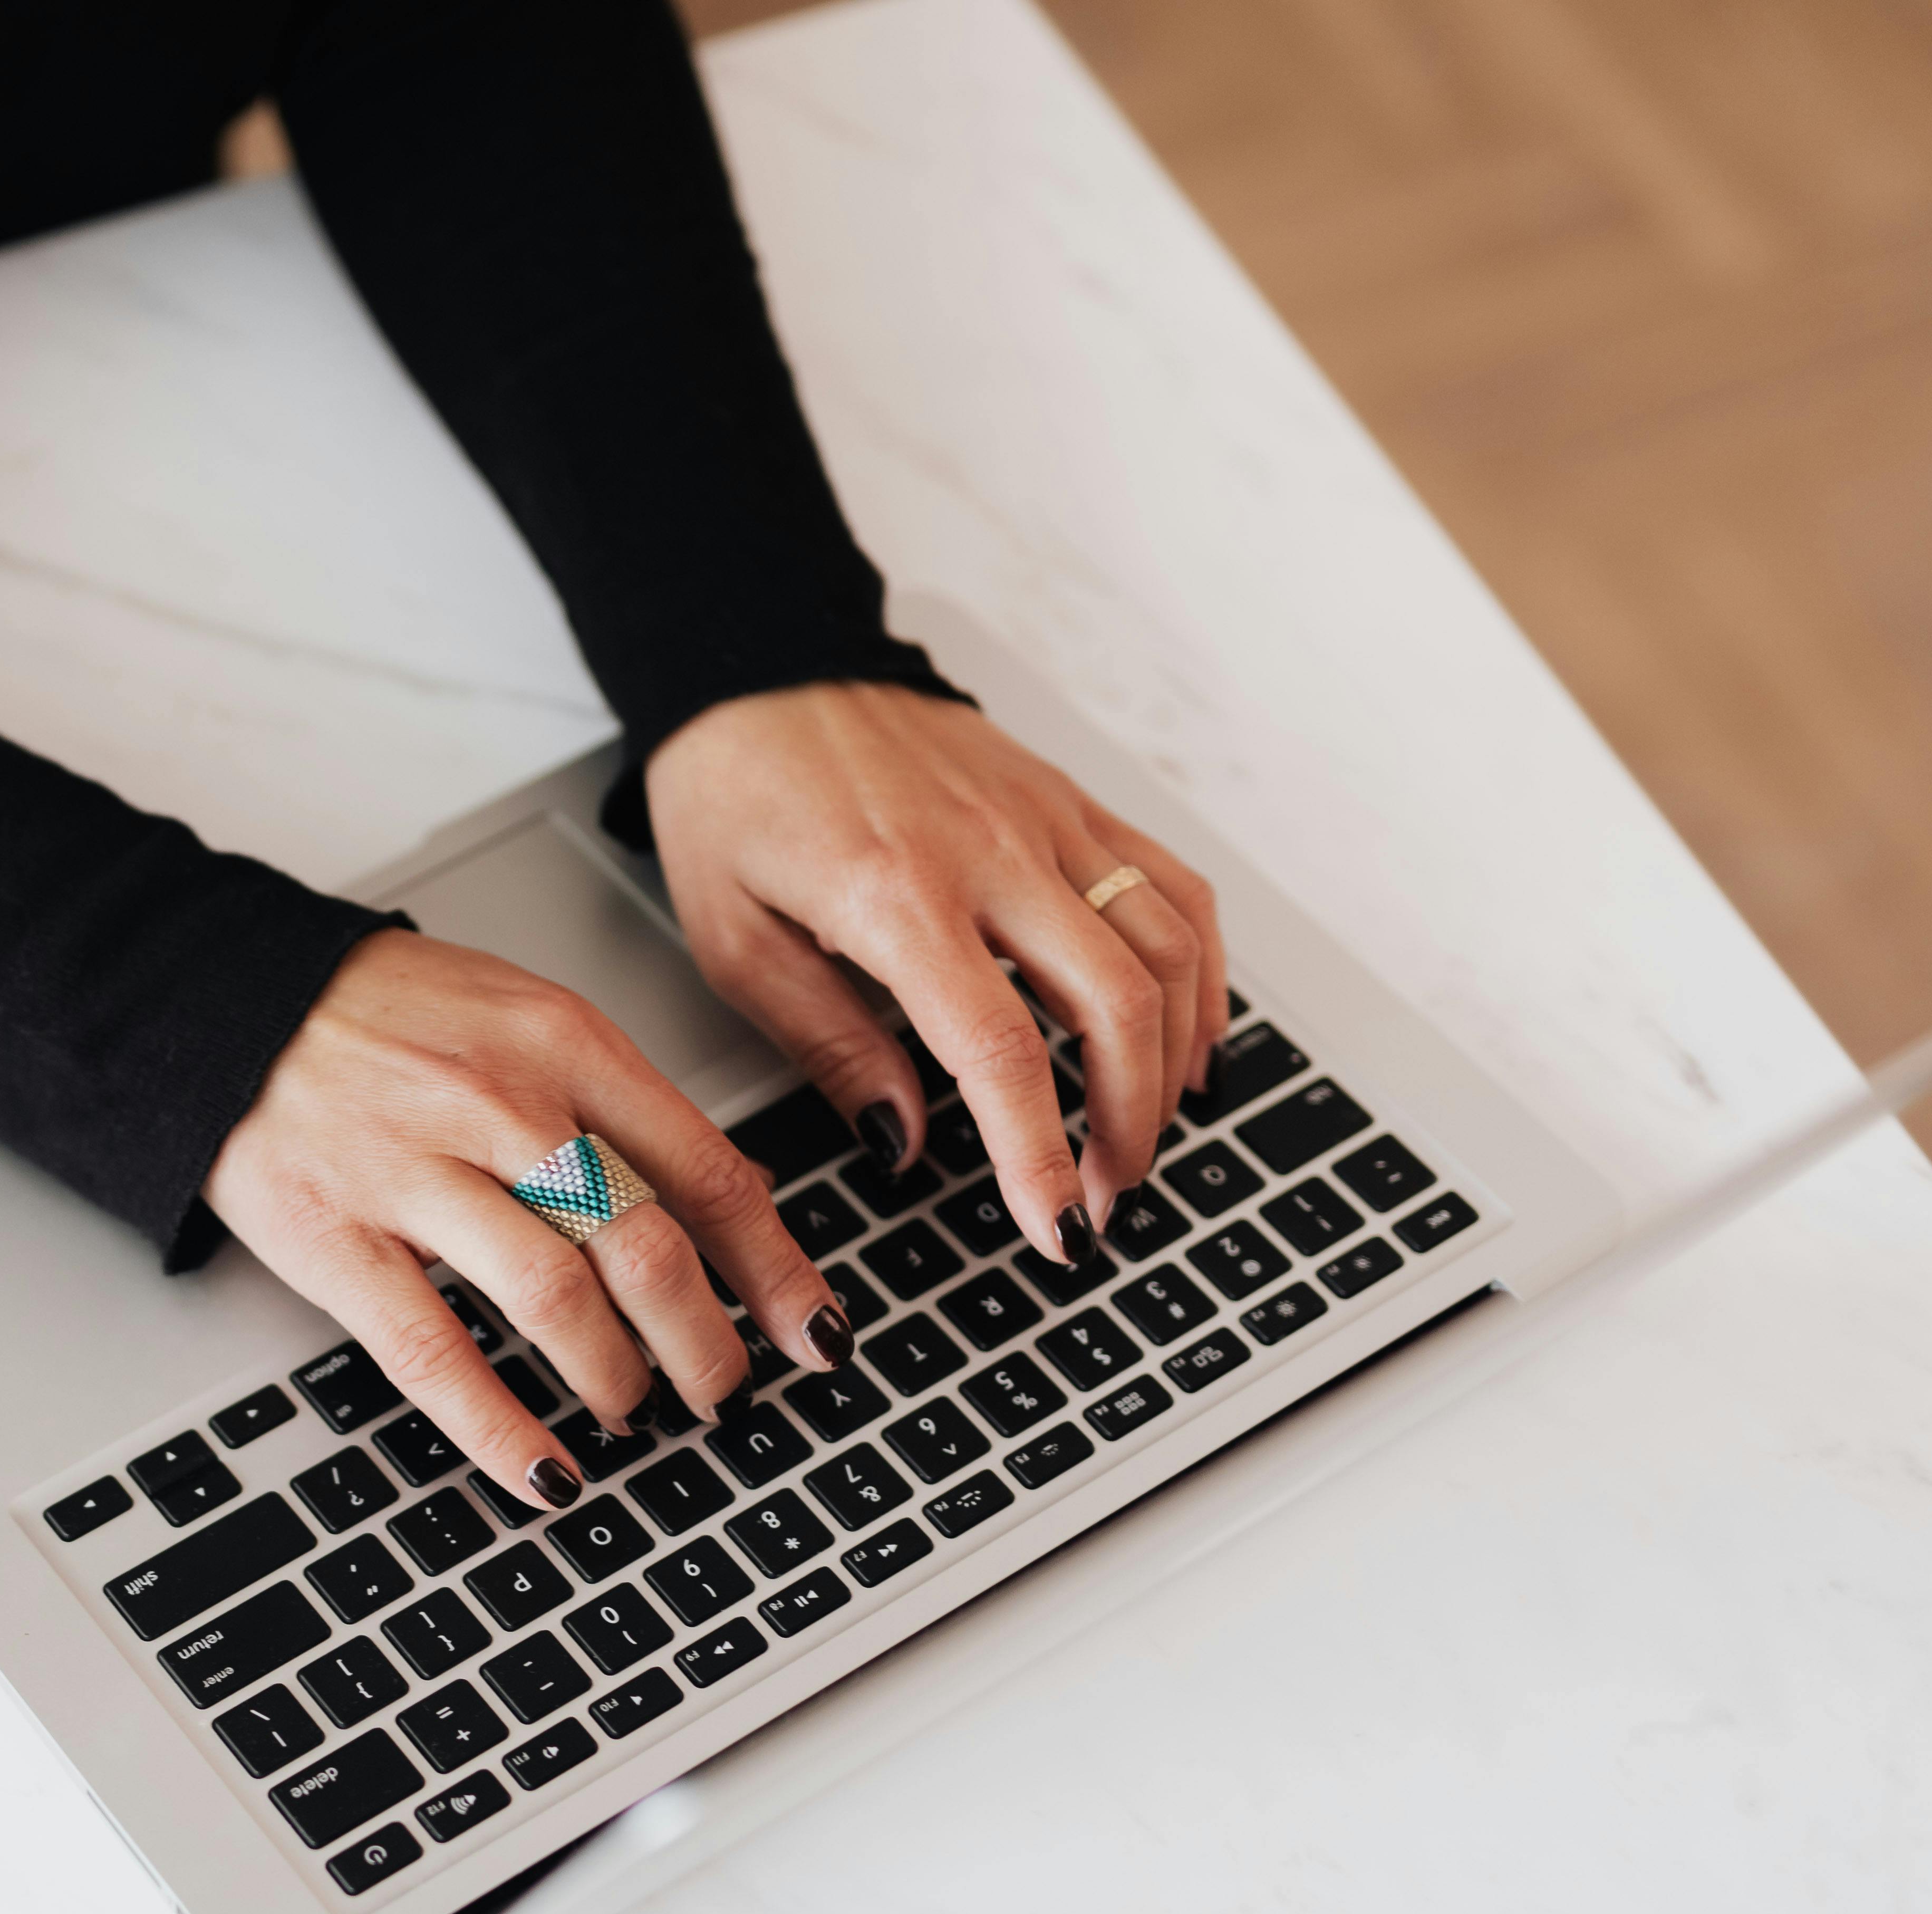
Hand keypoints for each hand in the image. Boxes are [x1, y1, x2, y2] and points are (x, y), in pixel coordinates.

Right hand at [202, 929, 848, 1508]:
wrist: (227, 999)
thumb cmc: (385, 1016)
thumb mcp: (526, 1019)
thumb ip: (621, 1104)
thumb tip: (730, 1196)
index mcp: (564, 1044)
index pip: (707, 1170)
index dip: (773, 1267)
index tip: (812, 1329)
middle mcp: (502, 1106)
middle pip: (646, 1247)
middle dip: (705, 1343)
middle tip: (723, 1389)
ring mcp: (417, 1175)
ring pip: (558, 1301)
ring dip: (616, 1379)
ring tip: (632, 1410)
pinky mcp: (340, 1240)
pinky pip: (437, 1354)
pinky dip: (502, 1429)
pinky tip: (544, 1470)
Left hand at [645, 680, 1225, 1264]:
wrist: (757, 667)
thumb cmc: (733, 799)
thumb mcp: (736, 942)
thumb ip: (830, 1044)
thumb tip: (906, 1140)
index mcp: (897, 896)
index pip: (1004, 1051)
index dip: (1042, 1155)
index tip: (1060, 1228)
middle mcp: (991, 852)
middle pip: (1115, 1006)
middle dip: (1127, 1122)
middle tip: (1103, 1198)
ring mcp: (1044, 817)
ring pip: (1165, 947)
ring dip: (1172, 1058)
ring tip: (1142, 1135)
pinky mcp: (1068, 797)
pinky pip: (1170, 884)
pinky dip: (1199, 968)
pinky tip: (1186, 1032)